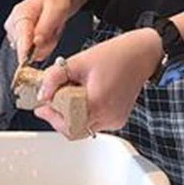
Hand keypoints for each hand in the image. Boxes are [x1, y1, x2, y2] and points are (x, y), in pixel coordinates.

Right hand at [4, 0, 73, 66]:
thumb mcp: (57, 9)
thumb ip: (45, 27)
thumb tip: (35, 43)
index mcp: (19, 15)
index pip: (19, 39)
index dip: (25, 51)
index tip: (29, 60)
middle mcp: (15, 24)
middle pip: (26, 48)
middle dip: (44, 44)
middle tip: (54, 29)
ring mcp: (19, 33)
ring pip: (33, 51)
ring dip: (47, 44)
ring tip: (53, 28)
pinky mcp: (25, 39)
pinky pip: (37, 51)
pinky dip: (47, 45)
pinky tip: (50, 33)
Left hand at [34, 28, 161, 138]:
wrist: (142, 54)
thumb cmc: (116, 55)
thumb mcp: (78, 61)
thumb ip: (54, 78)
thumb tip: (42, 94)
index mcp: (97, 104)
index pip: (66, 124)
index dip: (51, 116)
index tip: (41, 107)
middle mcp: (108, 117)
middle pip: (74, 129)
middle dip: (59, 117)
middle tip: (50, 102)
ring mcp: (114, 121)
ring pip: (83, 128)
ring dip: (71, 115)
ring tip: (70, 94)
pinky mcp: (118, 119)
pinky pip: (94, 123)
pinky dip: (84, 114)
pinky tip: (83, 97)